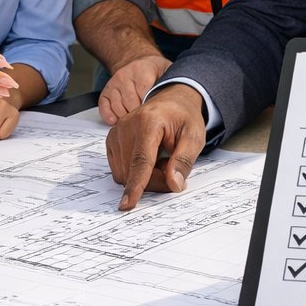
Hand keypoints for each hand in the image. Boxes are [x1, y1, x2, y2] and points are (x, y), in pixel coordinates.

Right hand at [98, 53, 171, 123]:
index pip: (143, 92)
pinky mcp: (105, 91)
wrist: (140, 62)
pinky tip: (117, 121)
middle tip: (149, 123)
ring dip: (127, 118)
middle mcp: (126, 75)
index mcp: (143, 69)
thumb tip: (180, 101)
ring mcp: (114, 83)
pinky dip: (109, 116)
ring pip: (118, 107)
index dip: (150, 107)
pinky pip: (104, 106)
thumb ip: (172, 84)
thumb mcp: (168, 72)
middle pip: (130, 102)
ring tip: (137, 122)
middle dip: (140, 115)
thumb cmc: (156, 72)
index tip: (156, 116)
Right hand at [105, 85, 207, 210]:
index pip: (141, 160)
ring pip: (125, 174)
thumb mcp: (194, 137)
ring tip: (161, 160)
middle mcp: (126, 126)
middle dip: (154, 180)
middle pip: (133, 171)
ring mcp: (116, 133)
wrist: (171, 102)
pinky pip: (120, 170)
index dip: (136, 184)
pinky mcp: (111, 141)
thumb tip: (173, 184)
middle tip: (172, 169)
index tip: (128, 203)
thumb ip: (184, 160)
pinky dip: (134, 172)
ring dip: (144, 177)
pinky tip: (148, 160)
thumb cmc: (183, 118)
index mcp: (148, 122)